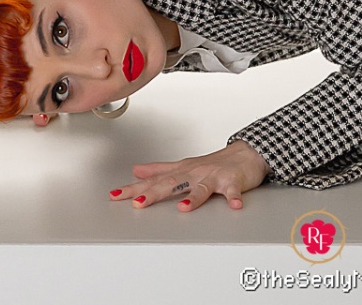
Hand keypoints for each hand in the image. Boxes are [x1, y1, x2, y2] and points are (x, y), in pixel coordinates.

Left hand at [109, 140, 269, 211]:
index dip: (134, 188)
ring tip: (184, 208)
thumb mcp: (183, 165)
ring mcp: (214, 177)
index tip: (115, 195)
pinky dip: (234, 198)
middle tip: (138, 202)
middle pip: (173, 183)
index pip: (154, 180)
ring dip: (194, 197)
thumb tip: (136, 171)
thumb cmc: (214, 163)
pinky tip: (234, 206)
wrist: (246, 153)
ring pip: (203, 188)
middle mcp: (195, 173)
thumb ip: (159, 170)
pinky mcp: (233, 182)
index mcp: (183, 172)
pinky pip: (233, 191)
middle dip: (155, 193)